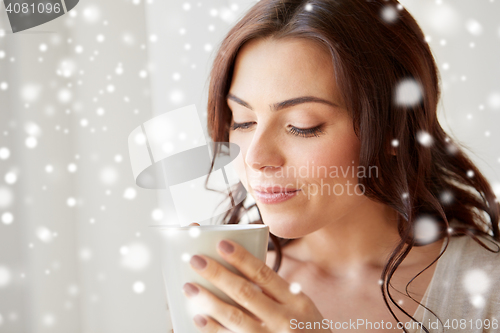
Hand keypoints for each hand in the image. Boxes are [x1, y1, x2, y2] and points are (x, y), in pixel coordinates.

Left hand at [181, 233, 330, 331]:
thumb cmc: (305, 329)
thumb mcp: (300, 306)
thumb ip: (275, 291)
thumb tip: (237, 269)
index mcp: (296, 301)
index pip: (264, 274)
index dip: (241, 258)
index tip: (222, 243)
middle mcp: (285, 320)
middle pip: (245, 292)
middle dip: (217, 274)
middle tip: (196, 260)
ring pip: (235, 317)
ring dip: (209, 300)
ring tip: (190, 287)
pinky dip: (213, 329)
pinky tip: (198, 318)